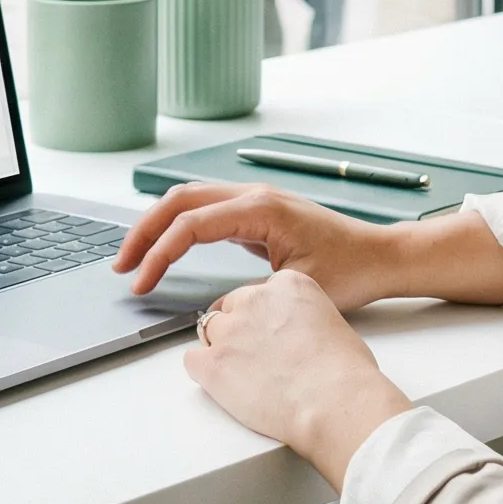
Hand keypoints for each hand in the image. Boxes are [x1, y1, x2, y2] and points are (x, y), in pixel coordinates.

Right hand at [113, 182, 405, 309]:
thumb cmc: (351, 270)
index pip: (192, 224)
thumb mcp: (297, 289)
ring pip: (189, 199)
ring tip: (135, 257)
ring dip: (158, 225)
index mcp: (261, 209)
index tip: (140, 282)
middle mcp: (253, 196)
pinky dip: (179, 226)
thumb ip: (251, 294)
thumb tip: (215, 307)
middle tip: (121, 265)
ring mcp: (254, 200)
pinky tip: (167, 247)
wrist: (381, 256)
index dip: (160, 254)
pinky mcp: (256, 212)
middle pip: (180, 200)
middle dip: (145, 231)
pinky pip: (206, 210)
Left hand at [189, 270, 413, 488]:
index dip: (266, 318)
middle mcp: (254, 300)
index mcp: (287, 284)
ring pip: (209, 332)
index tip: (273, 335)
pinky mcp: (212, 363)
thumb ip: (305, 319)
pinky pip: (192, 361)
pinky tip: (225, 386)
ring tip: (244, 375)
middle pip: (232, 308)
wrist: (334, 402)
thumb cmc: (344, 372)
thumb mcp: (333, 324)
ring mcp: (229, 331)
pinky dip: (204, 373)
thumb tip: (299, 336)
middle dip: (241, 331)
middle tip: (258, 358)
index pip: (260, 293)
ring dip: (222, 350)